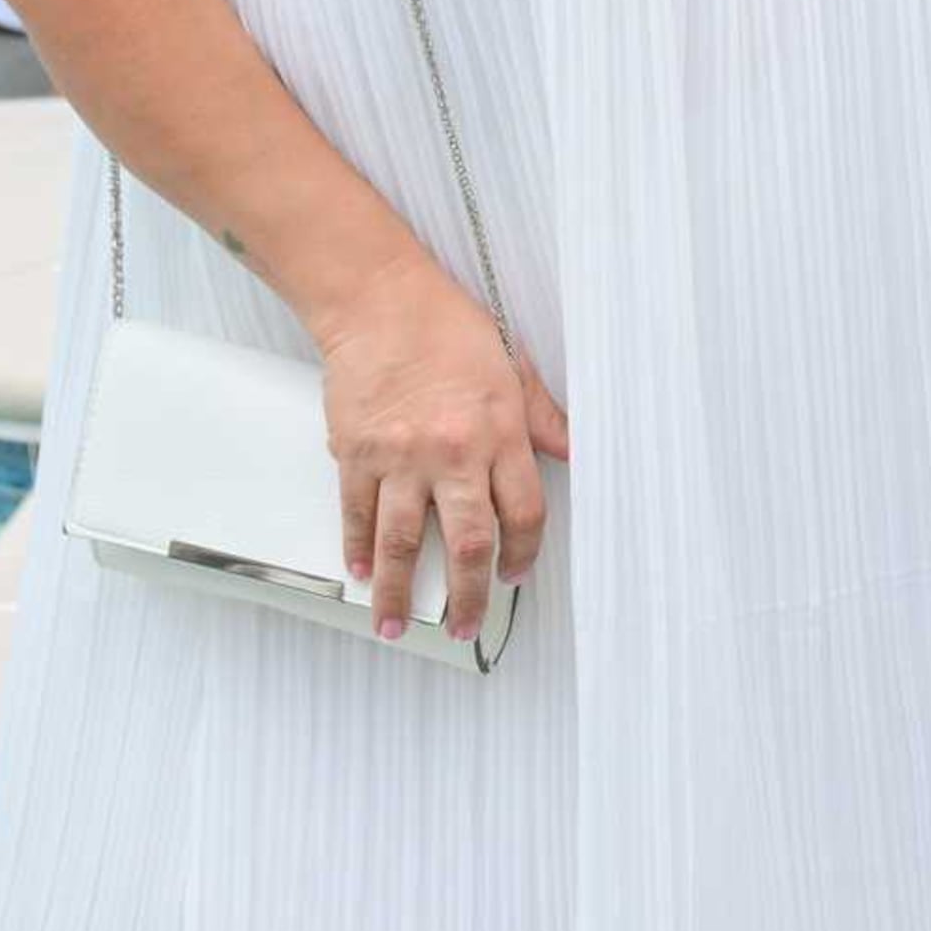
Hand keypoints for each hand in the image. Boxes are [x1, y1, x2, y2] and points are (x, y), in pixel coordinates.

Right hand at [314, 264, 571, 643]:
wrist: (381, 304)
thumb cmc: (449, 329)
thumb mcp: (514, 368)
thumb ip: (542, 418)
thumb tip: (574, 451)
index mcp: (499, 433)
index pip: (523, 511)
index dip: (523, 552)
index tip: (516, 574)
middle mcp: (452, 452)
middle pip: (466, 541)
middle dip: (468, 595)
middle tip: (465, 627)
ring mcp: (400, 457)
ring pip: (402, 541)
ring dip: (400, 592)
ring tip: (398, 626)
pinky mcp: (356, 453)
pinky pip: (357, 513)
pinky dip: (359, 549)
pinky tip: (363, 573)